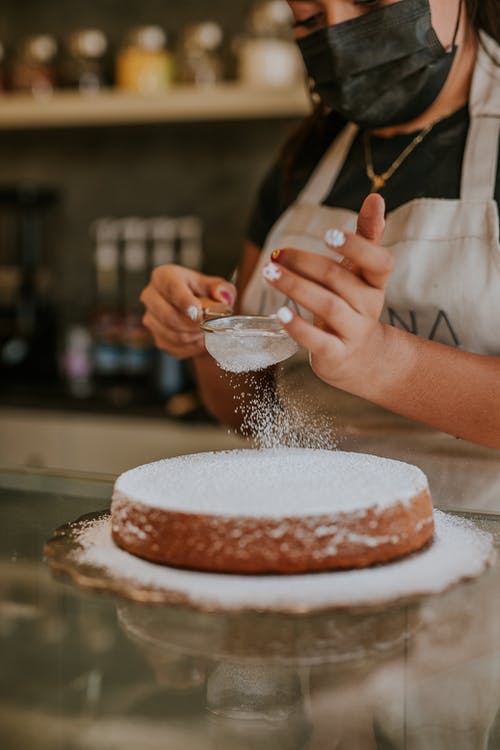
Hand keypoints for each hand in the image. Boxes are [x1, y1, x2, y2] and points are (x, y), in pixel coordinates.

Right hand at [141, 265, 235, 358]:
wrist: (198, 311)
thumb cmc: (204, 294)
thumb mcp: (216, 285)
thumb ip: (221, 288)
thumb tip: (222, 296)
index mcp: (163, 276)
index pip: (172, 289)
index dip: (185, 302)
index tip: (198, 313)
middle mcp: (150, 296)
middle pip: (168, 316)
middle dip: (193, 324)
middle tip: (209, 324)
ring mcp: (150, 319)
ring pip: (173, 334)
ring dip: (194, 336)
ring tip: (207, 331)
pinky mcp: (156, 338)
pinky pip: (174, 348)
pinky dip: (191, 347)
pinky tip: (200, 339)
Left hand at [262, 194, 393, 390]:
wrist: (360, 358)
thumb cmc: (354, 305)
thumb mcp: (361, 273)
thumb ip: (367, 237)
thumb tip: (376, 197)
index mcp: (376, 283)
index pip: (378, 261)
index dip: (357, 247)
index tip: (329, 233)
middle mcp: (369, 306)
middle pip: (338, 280)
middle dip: (304, 264)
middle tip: (275, 255)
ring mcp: (354, 332)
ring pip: (327, 306)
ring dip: (295, 287)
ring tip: (269, 274)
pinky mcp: (336, 355)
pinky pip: (317, 341)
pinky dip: (298, 327)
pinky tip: (280, 313)